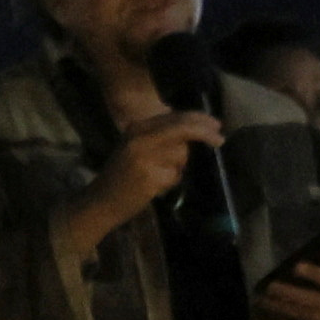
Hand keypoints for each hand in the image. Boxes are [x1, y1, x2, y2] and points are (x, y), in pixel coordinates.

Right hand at [60, 108, 228, 255]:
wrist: (99, 202)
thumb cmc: (120, 176)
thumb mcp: (134, 148)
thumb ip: (159, 136)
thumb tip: (193, 128)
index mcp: (137, 128)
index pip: (175, 117)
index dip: (199, 119)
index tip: (216, 124)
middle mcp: (140, 138)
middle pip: (183, 129)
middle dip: (205, 133)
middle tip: (220, 139)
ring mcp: (145, 157)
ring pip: (181, 154)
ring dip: (179, 167)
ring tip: (160, 176)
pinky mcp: (150, 177)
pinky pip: (175, 175)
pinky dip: (171, 182)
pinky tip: (155, 187)